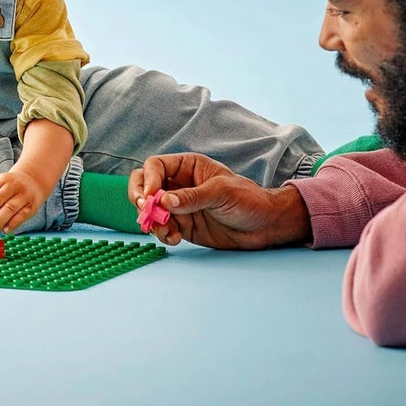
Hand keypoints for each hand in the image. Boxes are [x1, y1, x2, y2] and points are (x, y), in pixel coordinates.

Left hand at [0, 167, 48, 235]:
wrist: (35, 180)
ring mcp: (24, 195)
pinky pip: (21, 216)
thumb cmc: (12, 187)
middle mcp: (13, 185)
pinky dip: (12, 224)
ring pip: (10, 208)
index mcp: (2, 179)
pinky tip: (5, 230)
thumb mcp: (1, 186)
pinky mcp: (32, 206)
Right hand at [127, 153, 310, 249]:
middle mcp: (179, 184)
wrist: (266, 226)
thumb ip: (192, 197)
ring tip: (166, 231)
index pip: (156, 166)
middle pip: (145, 185)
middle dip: (139, 199)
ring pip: (150, 210)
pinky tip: (174, 239)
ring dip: (152, 221)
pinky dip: (163, 234)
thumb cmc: (248, 199)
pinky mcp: (183, 225)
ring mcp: (179, 206)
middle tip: (143, 213)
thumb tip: (164, 201)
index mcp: (188, 166)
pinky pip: (162, 228)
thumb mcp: (222, 192)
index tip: (150, 198)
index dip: (148, 180)